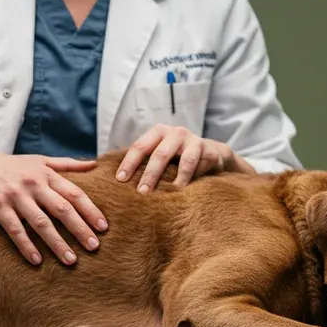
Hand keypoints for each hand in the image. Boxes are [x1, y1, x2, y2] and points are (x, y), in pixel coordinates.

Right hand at [0, 150, 106, 265]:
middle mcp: (33, 184)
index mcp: (46, 174)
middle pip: (62, 209)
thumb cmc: (10, 165)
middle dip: (79, 229)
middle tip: (94, 247)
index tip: (103, 228)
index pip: (74, 193)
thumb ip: (67, 164)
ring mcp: (15, 196)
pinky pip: (15, 230)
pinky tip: (36, 261)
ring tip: (71, 260)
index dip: (90, 210)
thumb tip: (94, 165)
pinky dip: (26, 246)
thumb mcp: (39, 160)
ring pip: (41, 223)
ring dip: (57, 243)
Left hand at [116, 124, 254, 191]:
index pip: (139, 147)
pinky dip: (186, 177)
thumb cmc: (178, 158)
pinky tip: (180, 190)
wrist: (211, 154)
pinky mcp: (206, 148)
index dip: (129, 163)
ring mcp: (191, 139)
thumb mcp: (161, 155)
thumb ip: (144, 162)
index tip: (120, 180)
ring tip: (162, 194)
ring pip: (177, 158)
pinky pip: (194, 163)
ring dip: (169, 177)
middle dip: (148, 174)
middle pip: (157, 154)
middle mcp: (174, 132)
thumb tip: (115, 181)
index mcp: (157, 132)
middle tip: (141, 192)